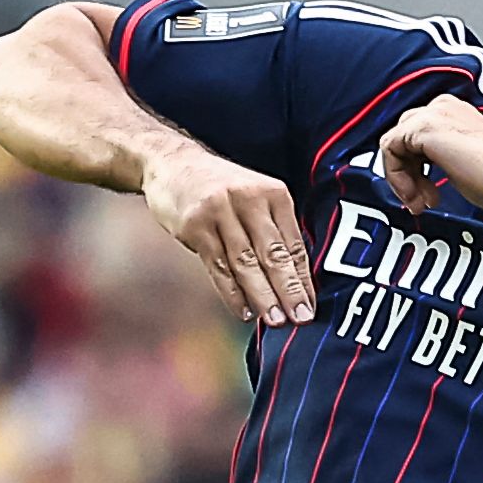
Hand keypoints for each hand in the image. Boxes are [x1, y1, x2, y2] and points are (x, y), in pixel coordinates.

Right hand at [140, 141, 317, 325]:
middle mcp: (248, 200)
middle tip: (300, 318)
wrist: (171, 162)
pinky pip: (217, 265)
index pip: (293, 244)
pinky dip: (231, 291)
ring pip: (245, 262)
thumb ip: (272, 229)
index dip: (303, 279)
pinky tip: (243, 310)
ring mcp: (219, 212)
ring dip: (262, 295)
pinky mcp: (194, 225)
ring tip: (274, 320)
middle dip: (288, 290)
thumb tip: (295, 279)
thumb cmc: (219, 187)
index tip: (311, 306)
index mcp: (273, 194)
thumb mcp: (253, 196)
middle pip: (272, 253)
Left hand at [376, 97, 482, 216]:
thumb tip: (414, 169)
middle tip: (421, 200)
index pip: (415, 135)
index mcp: (453, 111)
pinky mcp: (423, 127)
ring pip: (394, 145)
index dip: (414, 168)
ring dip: (403, 179)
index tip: (426, 192)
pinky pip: (389, 149)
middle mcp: (441, 106)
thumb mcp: (460, 160)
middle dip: (408, 174)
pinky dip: (397, 177)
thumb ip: (437, 155)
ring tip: (420, 202)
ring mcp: (432, 114)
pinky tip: (416, 195)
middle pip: (403, 139)